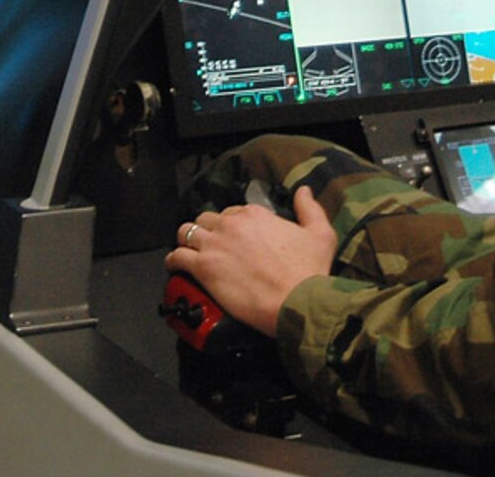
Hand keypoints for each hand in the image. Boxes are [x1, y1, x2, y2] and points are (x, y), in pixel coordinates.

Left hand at [164, 186, 337, 336]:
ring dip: (187, 241)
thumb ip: (310, 209)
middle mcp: (231, 224)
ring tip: (190, 252)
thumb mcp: (320, 234)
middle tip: (213, 247)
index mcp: (255, 214)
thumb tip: (304, 191)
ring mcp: (215, 245)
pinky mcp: (203, 268)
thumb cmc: (309, 272)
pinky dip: (173, 261)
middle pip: (207, 219)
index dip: (233, 225)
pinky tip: (176, 266)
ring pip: (187, 232)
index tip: (235, 238)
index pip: (233, 211)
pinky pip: (177, 257)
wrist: (298, 303)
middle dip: (208, 231)